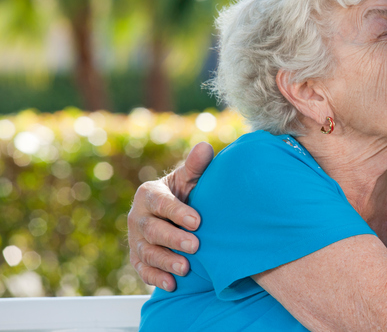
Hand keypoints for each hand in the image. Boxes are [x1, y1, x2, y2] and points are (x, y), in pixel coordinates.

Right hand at [128, 142, 213, 290]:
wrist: (174, 214)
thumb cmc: (185, 193)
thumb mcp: (189, 179)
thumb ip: (196, 166)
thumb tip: (206, 148)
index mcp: (148, 194)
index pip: (160, 203)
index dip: (177, 212)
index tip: (197, 221)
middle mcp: (137, 217)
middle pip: (152, 230)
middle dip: (173, 239)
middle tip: (195, 246)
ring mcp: (136, 239)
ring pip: (147, 252)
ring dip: (165, 261)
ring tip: (185, 268)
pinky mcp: (137, 258)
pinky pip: (142, 270)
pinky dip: (155, 277)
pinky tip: (171, 283)